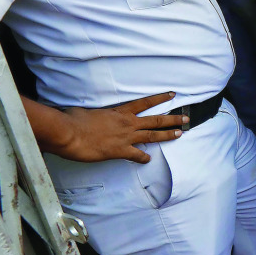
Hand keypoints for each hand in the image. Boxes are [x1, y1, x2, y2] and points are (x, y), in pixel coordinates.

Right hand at [60, 92, 186, 163]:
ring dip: (168, 135)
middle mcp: (127, 123)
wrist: (68, 133)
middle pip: (155, 119)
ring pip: (152, 135)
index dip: (160, 98)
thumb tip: (87, 114)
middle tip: (186, 118)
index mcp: (119, 111)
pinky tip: (148, 160)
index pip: (144, 102)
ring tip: (180, 134)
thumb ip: (92, 112)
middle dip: (172, 119)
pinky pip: (136, 155)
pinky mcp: (119, 151)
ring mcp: (125, 137)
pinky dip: (143, 158)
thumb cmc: (72, 119)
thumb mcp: (85, 110)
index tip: (173, 94)